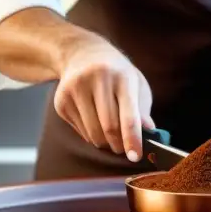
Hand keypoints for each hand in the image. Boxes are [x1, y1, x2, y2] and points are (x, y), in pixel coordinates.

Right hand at [53, 39, 153, 161]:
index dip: (132, 139)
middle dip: (119, 145)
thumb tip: (149, 132)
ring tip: (110, 136)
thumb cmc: (117, 73)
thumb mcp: (136, 83)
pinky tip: (94, 121)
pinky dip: (91, 135)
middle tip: (124, 148)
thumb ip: (143, 109)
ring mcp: (75, 89)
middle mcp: (97, 80)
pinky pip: (80, 131)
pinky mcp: (61, 101)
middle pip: (109, 128)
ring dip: (104, 142)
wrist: (82, 54)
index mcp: (122, 76)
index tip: (135, 157)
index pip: (128, 115)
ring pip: (93, 133)